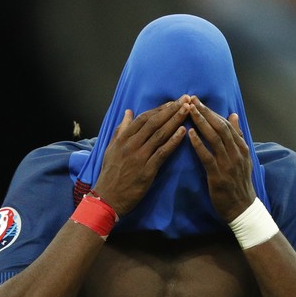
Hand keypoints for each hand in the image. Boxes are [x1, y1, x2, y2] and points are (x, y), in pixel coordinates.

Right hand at [93, 95, 190, 215]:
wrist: (107, 197)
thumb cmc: (110, 174)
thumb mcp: (111, 148)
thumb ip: (121, 130)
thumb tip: (128, 112)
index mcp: (123, 138)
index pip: (144, 118)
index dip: (160, 108)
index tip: (174, 101)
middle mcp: (131, 144)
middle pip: (154, 122)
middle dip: (171, 109)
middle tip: (187, 99)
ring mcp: (139, 156)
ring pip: (159, 134)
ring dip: (175, 120)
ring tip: (188, 110)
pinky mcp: (146, 170)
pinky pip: (162, 152)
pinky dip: (173, 141)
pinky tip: (183, 132)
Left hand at [187, 96, 255, 222]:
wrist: (241, 208)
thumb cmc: (238, 182)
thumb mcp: (242, 157)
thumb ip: (237, 136)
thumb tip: (234, 115)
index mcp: (241, 147)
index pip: (226, 124)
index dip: (212, 111)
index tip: (198, 100)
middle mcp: (236, 153)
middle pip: (220, 127)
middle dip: (205, 112)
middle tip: (191, 100)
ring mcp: (228, 164)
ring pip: (215, 138)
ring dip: (201, 123)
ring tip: (189, 111)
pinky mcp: (218, 175)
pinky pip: (207, 156)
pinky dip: (199, 144)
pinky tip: (189, 134)